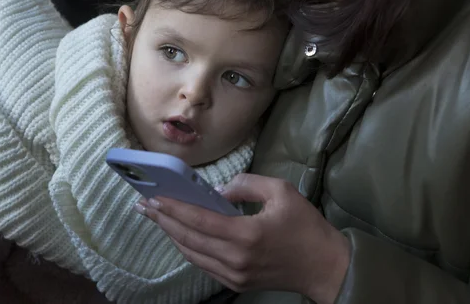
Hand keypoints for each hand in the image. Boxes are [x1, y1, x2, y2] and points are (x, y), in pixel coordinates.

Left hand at [136, 173, 349, 303]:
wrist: (325, 267)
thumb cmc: (306, 226)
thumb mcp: (282, 192)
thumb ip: (247, 185)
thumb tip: (220, 191)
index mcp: (246, 235)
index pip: (199, 221)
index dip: (173, 209)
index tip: (153, 197)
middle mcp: (236, 258)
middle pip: (188, 239)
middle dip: (164, 221)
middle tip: (144, 206)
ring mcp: (235, 275)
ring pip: (192, 254)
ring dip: (172, 235)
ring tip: (158, 218)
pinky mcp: (237, 284)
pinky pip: (204, 265)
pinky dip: (188, 249)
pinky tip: (181, 236)